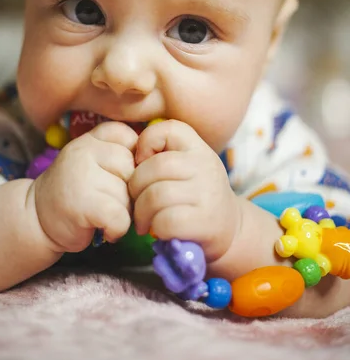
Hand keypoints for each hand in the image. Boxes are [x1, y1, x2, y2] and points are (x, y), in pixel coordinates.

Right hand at [31, 122, 136, 252]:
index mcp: (91, 139)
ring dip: (123, 213)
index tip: (120, 177)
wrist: (36, 218)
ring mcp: (82, 176)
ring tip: (103, 215)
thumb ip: (119, 154)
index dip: (134, 162)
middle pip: (134, 170)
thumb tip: (159, 162)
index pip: (131, 138)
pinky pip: (119, 216)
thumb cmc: (76, 192)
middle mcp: (85, 151)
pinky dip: (117, 229)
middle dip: (130, 191)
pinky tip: (104, 229)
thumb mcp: (94, 162)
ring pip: (128, 196)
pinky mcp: (82, 203)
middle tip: (111, 201)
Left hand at [129, 120, 239, 262]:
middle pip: (154, 168)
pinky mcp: (204, 221)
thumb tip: (127, 161)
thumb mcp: (187, 169)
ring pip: (155, 196)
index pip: (168, 129)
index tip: (142, 163)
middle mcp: (205, 166)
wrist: (232, 230)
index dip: (146, 143)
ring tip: (144, 220)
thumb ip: (162, 157)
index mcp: (198, 149)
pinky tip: (158, 231)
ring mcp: (206, 193)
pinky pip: (165, 220)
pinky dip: (155, 228)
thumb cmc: (196, 198)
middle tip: (136, 202)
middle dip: (135, 188)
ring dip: (141, 212)